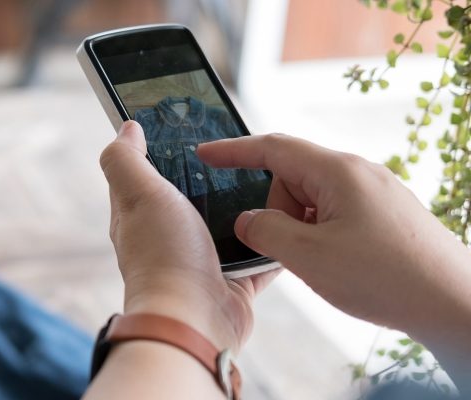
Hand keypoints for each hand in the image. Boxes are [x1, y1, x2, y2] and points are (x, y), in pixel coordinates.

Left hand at [100, 121, 277, 351]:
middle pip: (195, 194)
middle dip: (217, 174)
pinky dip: (272, 240)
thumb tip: (126, 128)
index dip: (165, 146)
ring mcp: (202, 258)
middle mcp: (170, 236)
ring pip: (230, 222)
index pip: (151, 170)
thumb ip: (126, 159)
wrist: (193, 320)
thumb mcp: (139, 194)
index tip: (192, 122)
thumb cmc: (163, 255)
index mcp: (142, 213)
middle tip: (245, 149)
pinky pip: (258, 253)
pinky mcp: (233, 279)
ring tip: (275, 176)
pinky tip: (288, 220)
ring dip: (249, 205)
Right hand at [197, 134, 470, 388]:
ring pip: (313, 200)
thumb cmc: (385, 277)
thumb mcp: (308, 256)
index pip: (272, 148)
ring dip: (302, 228)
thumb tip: (249, 220)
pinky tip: (340, 264)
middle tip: (293, 250)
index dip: (233, 151)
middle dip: (278, 211)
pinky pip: (335, 214)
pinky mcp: (385, 214)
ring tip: (324, 263)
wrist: (453, 303)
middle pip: (292, 178)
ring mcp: (375, 192)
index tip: (204, 152)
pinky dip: (322, 235)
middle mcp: (358, 173)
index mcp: (337, 172)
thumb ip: (266, 231)